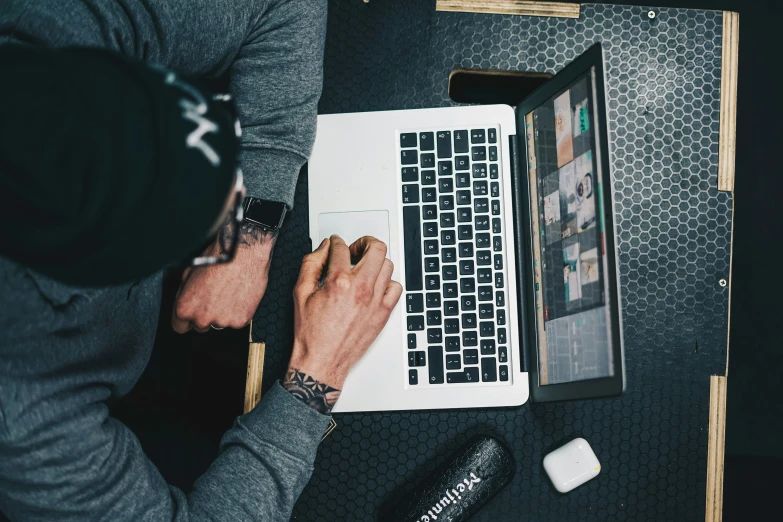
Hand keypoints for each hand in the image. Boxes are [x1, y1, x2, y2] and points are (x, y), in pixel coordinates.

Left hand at [172, 223, 276, 332]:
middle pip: (201, 326)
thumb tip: (185, 302)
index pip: (180, 327)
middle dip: (206, 314)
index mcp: (185, 308)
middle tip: (216, 295)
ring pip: (221, 323)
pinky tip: (240, 294)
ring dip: (224, 312)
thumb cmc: (217, 258)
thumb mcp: (189, 273)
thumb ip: (184, 294)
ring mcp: (222, 322)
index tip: (195, 310)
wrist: (243, 253)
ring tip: (230, 291)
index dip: (188, 317)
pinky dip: (240, 311)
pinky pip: (237, 320)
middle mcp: (202, 319)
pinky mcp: (240, 321)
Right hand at [285, 235, 401, 400]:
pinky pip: (396, 287)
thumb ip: (311, 264)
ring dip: (375, 261)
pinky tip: (375, 286)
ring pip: (388, 265)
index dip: (336, 241)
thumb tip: (323, 248)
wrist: (322, 361)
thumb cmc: (311, 333)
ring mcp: (375, 301)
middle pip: (376, 248)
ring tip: (364, 267)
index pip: (342, 247)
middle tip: (356, 250)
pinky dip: (387, 282)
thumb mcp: (300, 293)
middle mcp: (361, 289)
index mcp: (338, 281)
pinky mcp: (383, 313)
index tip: (336, 244)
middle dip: (364, 242)